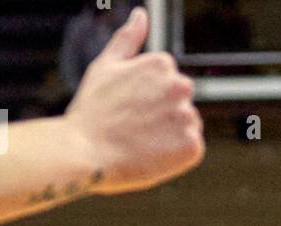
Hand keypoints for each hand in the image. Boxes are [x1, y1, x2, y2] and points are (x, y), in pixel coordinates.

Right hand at [63, 7, 204, 195]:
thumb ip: (129, 39)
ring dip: (171, 135)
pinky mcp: (193, 146)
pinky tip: (154, 153)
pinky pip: (191, 149)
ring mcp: (188, 117)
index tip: (130, 107)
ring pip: (187, 126)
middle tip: (136, 126)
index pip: (168, 83)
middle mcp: (181, 87)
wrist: (88, 153)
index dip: (148, 99)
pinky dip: (176, 155)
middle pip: (180, 104)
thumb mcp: (106, 65)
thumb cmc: (93, 110)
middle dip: (163, 114)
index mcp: (163, 64)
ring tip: (143, 140)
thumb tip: (141, 15)